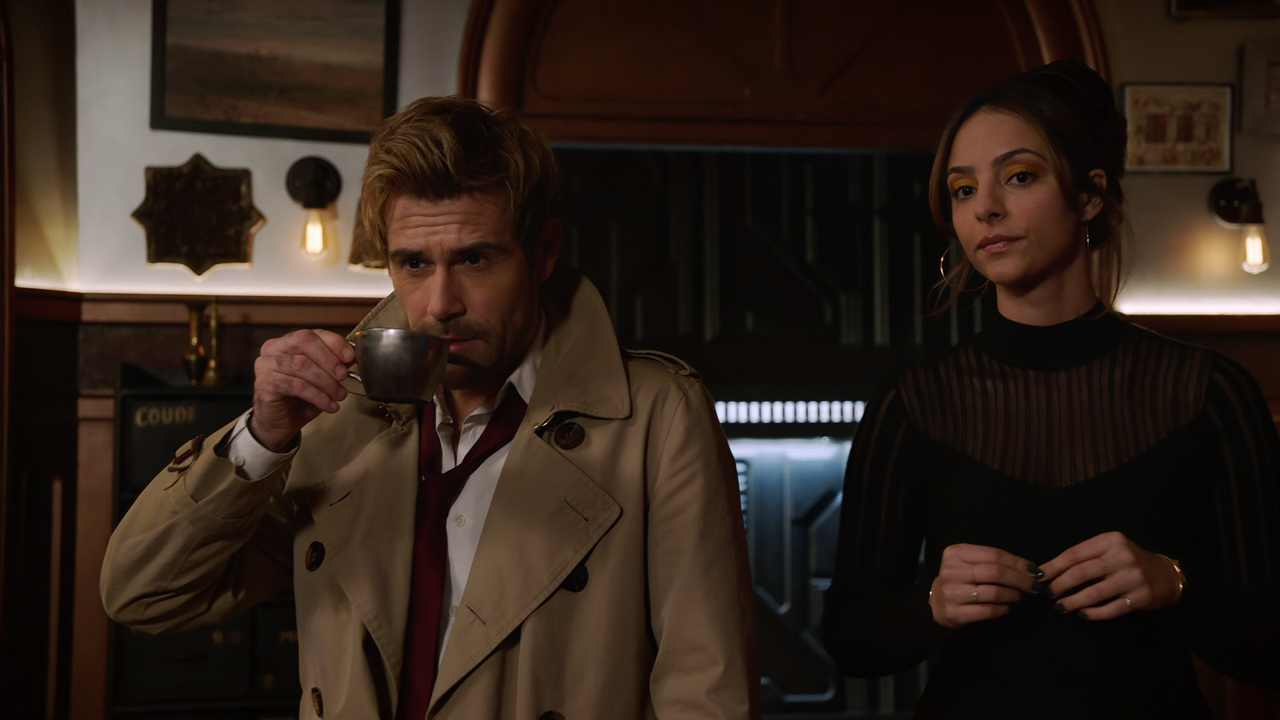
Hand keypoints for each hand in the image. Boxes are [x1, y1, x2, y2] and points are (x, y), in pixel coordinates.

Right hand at [250, 329, 354, 450]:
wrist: (281, 423)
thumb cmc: (302, 398)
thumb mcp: (322, 377)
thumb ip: (334, 363)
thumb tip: (352, 355)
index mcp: (287, 342)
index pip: (312, 334)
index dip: (334, 343)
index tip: (350, 357)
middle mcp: (273, 348)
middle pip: (303, 341)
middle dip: (328, 359)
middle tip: (343, 376)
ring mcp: (266, 364)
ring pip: (301, 364)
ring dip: (326, 381)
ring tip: (340, 395)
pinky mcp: (264, 383)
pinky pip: (296, 385)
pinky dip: (318, 396)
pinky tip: (329, 405)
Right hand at [930, 544, 1041, 629]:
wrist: (937, 603)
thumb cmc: (961, 579)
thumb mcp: (970, 563)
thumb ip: (994, 562)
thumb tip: (1030, 569)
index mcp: (955, 553)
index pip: (994, 555)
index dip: (1018, 563)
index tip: (1034, 570)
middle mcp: (951, 571)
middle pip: (995, 573)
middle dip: (1021, 580)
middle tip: (1035, 586)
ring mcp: (951, 593)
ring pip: (994, 592)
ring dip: (1013, 595)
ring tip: (1020, 597)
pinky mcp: (954, 613)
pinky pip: (988, 610)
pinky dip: (1003, 609)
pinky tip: (1007, 608)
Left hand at [1040, 531, 1180, 620]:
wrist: (1165, 575)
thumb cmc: (1128, 561)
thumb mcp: (1109, 548)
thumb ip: (1084, 556)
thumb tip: (1049, 570)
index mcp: (1110, 541)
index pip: (1074, 554)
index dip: (1053, 567)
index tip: (1038, 577)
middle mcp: (1122, 557)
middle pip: (1081, 573)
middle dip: (1059, 585)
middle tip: (1048, 593)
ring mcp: (1133, 578)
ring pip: (1094, 593)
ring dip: (1072, 602)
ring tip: (1059, 606)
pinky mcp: (1140, 598)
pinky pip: (1110, 609)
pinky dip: (1093, 613)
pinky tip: (1081, 614)